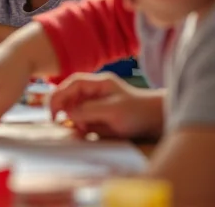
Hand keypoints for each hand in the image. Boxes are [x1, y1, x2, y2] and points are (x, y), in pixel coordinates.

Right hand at [50, 72, 164, 138]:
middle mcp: (96, 91)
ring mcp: (99, 103)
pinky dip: (82, 125)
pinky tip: (86, 131)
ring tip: (81, 129)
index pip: (72, 85)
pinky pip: (85, 119)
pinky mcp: (102, 115)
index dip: (59, 95)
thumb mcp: (112, 112)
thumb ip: (88, 111)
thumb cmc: (138, 113)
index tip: (53, 111)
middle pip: (71, 96)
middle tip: (58, 121)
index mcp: (98, 83)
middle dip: (65, 108)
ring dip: (75, 119)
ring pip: (76, 109)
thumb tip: (69, 113)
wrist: (160, 121)